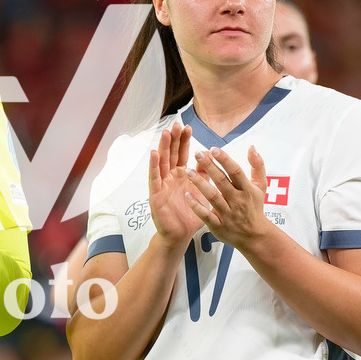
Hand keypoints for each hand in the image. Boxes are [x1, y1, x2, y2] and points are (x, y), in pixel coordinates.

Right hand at [148, 123, 204, 246]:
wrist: (180, 235)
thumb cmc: (190, 214)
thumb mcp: (201, 192)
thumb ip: (203, 175)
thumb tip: (207, 158)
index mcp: (181, 175)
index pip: (182, 154)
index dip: (184, 141)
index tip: (188, 127)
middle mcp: (170, 177)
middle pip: (171, 154)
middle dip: (173, 139)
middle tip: (176, 124)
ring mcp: (161, 185)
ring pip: (161, 162)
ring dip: (163, 148)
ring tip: (165, 133)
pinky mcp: (155, 195)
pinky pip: (154, 178)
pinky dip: (153, 166)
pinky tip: (154, 154)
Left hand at [184, 145, 269, 249]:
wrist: (254, 236)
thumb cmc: (254, 206)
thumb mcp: (261, 186)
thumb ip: (257, 165)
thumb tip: (252, 147)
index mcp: (247, 190)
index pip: (236, 172)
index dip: (225, 160)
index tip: (213, 149)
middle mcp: (238, 201)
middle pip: (222, 182)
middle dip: (209, 167)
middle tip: (197, 153)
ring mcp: (228, 214)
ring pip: (212, 197)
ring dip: (200, 184)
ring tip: (188, 171)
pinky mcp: (218, 226)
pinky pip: (206, 215)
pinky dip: (196, 206)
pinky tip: (186, 195)